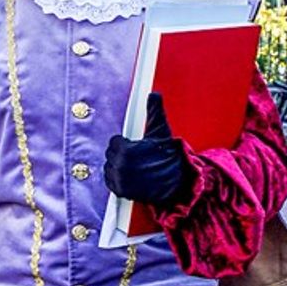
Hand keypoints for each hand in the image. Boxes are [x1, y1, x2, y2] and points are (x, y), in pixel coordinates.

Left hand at [104, 93, 193, 207]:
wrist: (177, 182)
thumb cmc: (168, 157)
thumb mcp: (161, 132)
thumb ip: (154, 112)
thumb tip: (154, 94)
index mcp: (127, 150)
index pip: (115, 142)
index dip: (125, 143)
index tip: (135, 146)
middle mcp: (120, 166)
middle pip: (111, 154)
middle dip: (122, 153)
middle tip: (137, 156)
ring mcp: (120, 179)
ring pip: (110, 167)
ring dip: (119, 165)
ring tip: (135, 166)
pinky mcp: (120, 190)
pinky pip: (110, 180)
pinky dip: (118, 178)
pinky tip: (130, 175)